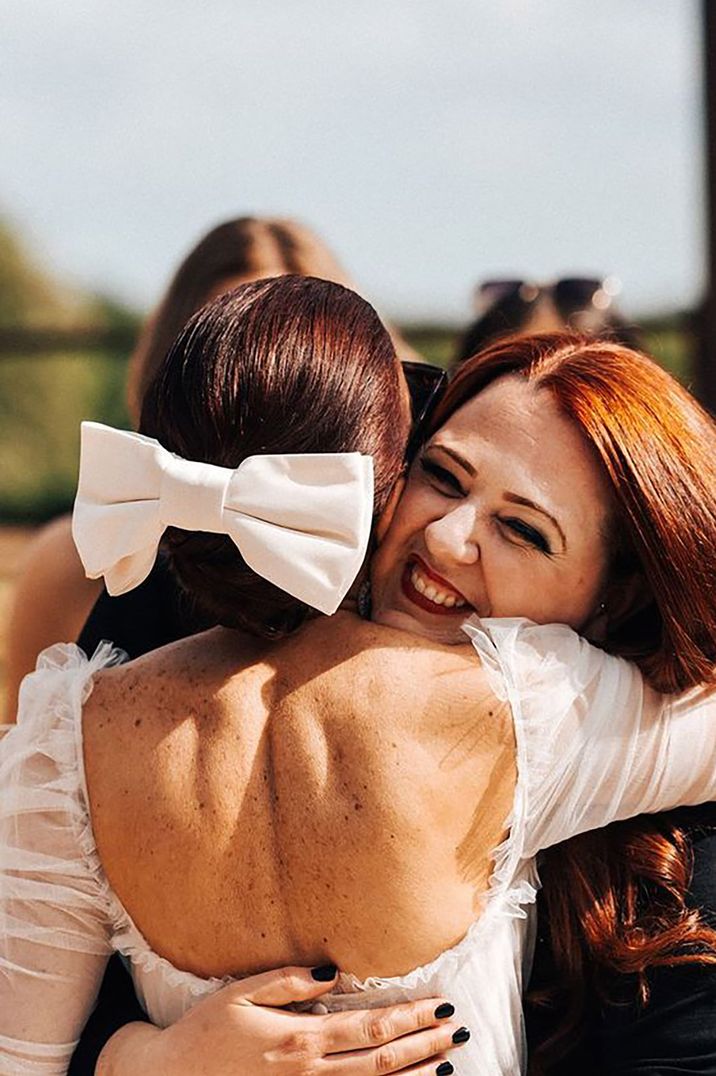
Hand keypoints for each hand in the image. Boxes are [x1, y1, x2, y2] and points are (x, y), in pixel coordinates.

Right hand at [97, 964, 467, 1074]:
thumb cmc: (204, 1031)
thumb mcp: (242, 993)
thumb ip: (290, 981)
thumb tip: (335, 972)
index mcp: (301, 1038)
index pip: (371, 1025)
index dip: (410, 1016)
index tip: (440, 1005)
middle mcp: (310, 1074)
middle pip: (382, 1060)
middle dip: (425, 1044)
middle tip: (458, 1030)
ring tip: (446, 1063)